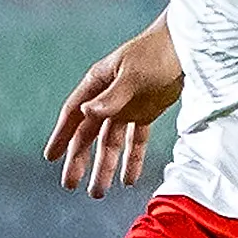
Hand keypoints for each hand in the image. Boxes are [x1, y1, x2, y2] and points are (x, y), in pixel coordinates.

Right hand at [45, 21, 181, 195]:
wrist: (186, 45)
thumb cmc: (155, 53)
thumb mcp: (132, 74)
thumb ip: (112, 97)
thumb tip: (87, 113)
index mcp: (98, 83)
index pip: (74, 113)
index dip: (61, 136)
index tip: (51, 157)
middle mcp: (108, 97)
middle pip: (89, 133)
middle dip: (79, 159)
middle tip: (70, 184)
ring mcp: (126, 106)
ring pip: (110, 142)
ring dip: (104, 166)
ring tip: (98, 192)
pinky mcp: (146, 112)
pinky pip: (135, 140)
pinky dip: (132, 159)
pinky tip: (129, 179)